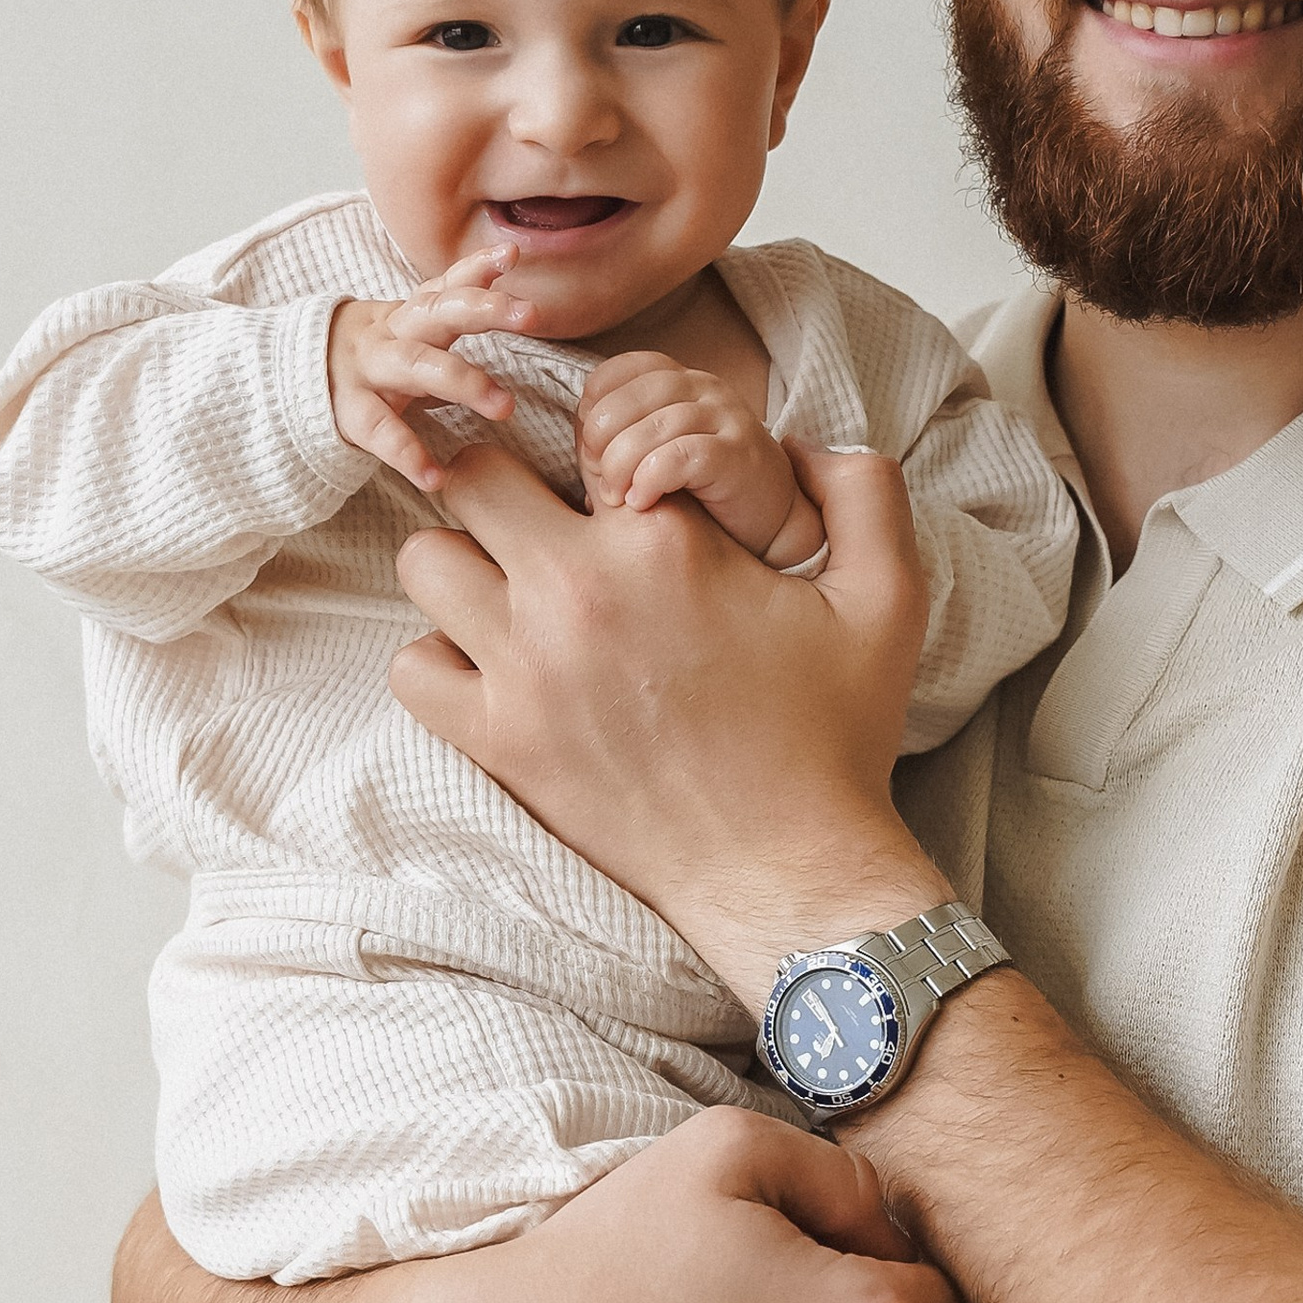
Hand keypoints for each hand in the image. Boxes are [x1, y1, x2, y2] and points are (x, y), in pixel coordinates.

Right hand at [328, 244, 538, 494]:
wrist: (291, 378)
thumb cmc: (372, 357)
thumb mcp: (408, 331)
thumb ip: (452, 314)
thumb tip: (512, 301)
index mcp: (408, 316)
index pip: (444, 285)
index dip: (476, 269)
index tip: (511, 255)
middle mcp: (390, 334)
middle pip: (436, 313)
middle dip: (482, 310)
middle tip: (530, 314)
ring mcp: (369, 371)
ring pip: (417, 366)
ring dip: (463, 382)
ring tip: (504, 406)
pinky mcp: (349, 411)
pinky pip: (381, 431)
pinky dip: (408, 455)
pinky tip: (434, 476)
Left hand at [390, 433, 940, 1000]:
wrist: (789, 869)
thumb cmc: (836, 738)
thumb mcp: (889, 601)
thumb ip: (866, 493)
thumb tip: (808, 437)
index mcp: (665, 540)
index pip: (579, 434)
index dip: (591, 452)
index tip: (613, 492)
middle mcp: (580, 592)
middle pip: (472, 477)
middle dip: (502, 488)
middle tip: (542, 527)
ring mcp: (527, 668)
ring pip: (426, 562)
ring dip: (463, 567)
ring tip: (513, 597)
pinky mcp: (499, 741)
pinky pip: (412, 667)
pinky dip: (440, 661)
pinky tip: (495, 671)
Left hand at [577, 353, 826, 569]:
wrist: (772, 527)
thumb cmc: (703, 494)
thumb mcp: (656, 456)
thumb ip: (618, 443)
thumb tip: (575, 449)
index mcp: (678, 381)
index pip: (619, 370)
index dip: (593, 407)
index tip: (590, 451)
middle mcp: (704, 388)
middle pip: (630, 395)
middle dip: (602, 440)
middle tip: (598, 481)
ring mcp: (726, 418)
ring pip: (655, 425)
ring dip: (623, 465)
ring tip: (616, 499)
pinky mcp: (740, 454)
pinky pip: (683, 454)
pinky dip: (653, 478)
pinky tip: (642, 503)